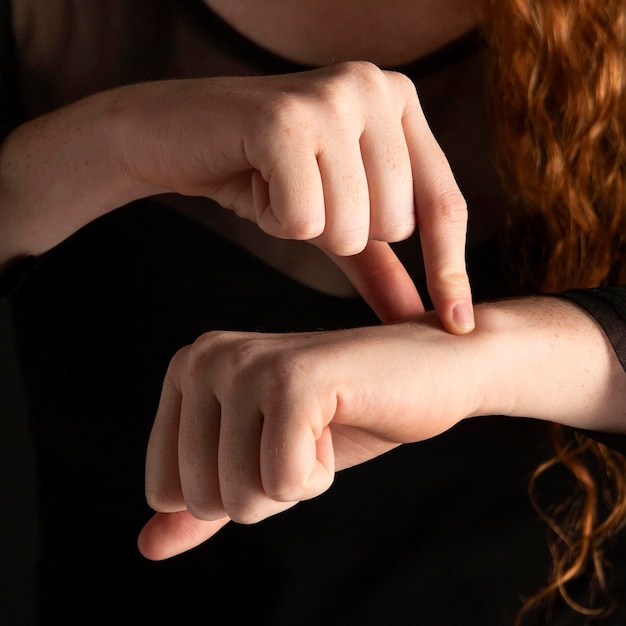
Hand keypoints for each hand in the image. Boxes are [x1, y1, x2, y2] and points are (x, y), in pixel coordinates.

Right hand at [122, 63, 472, 331]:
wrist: (173, 137)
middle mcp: (376, 85)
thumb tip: (425, 320)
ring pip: (353, 226)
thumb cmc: (262, 174)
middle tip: (304, 196)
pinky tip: (256, 183)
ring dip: (308, 227)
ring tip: (278, 186)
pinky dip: (276, 219)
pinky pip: (305, 221)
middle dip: (344, 234)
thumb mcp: (335, 220)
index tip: (456, 327)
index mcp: (401, 101)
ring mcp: (331, 96)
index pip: (444, 204)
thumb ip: (384, 267)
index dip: (450, 270)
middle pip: (396, 223)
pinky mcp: (285, 118)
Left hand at [138, 315, 478, 560]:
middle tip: (303, 435)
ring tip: (320, 427)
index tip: (272, 441)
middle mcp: (205, 357)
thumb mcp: (261, 463)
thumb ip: (204, 505)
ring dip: (295, 482)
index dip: (233, 488)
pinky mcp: (293, 381)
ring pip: (241, 498)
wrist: (428, 373)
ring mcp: (247, 365)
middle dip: (265, 488)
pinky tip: (337, 423)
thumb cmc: (343, 418)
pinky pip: (284, 482)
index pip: (165, 489)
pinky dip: (319, 474)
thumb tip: (146, 546)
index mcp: (188, 370)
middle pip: (201, 498)